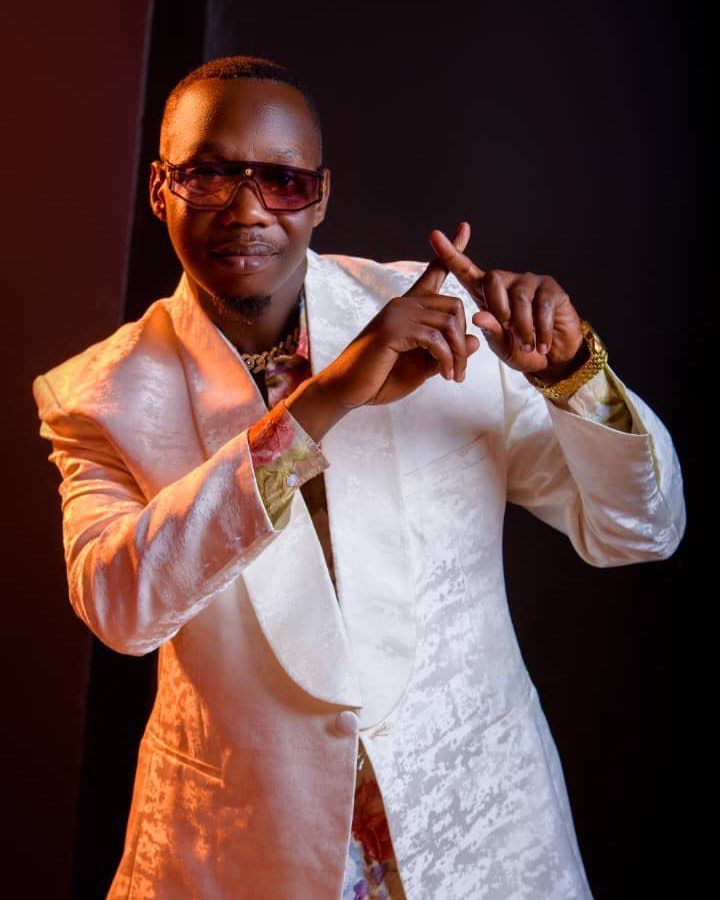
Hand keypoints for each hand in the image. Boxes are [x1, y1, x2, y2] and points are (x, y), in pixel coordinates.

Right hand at [317, 222, 480, 408]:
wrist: (347, 390)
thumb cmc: (381, 377)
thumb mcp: (421, 366)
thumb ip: (445, 352)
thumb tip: (473, 340)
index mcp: (409, 308)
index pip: (434, 272)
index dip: (450, 251)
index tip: (464, 227)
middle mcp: (403, 303)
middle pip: (454, 304)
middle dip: (462, 340)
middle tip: (459, 370)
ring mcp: (397, 314)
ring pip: (448, 322)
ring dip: (456, 354)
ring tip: (452, 376)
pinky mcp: (393, 329)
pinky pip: (435, 338)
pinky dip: (445, 358)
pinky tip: (442, 374)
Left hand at [428, 223, 586, 380]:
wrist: (555, 360)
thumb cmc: (524, 351)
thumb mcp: (503, 347)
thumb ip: (491, 332)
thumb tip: (478, 316)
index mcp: (487, 295)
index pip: (466, 270)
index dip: (450, 253)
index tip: (434, 235)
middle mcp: (508, 283)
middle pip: (493, 278)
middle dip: (498, 307)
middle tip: (509, 330)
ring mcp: (530, 283)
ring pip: (519, 296)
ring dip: (523, 326)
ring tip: (528, 344)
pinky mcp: (551, 289)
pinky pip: (542, 305)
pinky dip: (541, 329)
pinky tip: (543, 343)